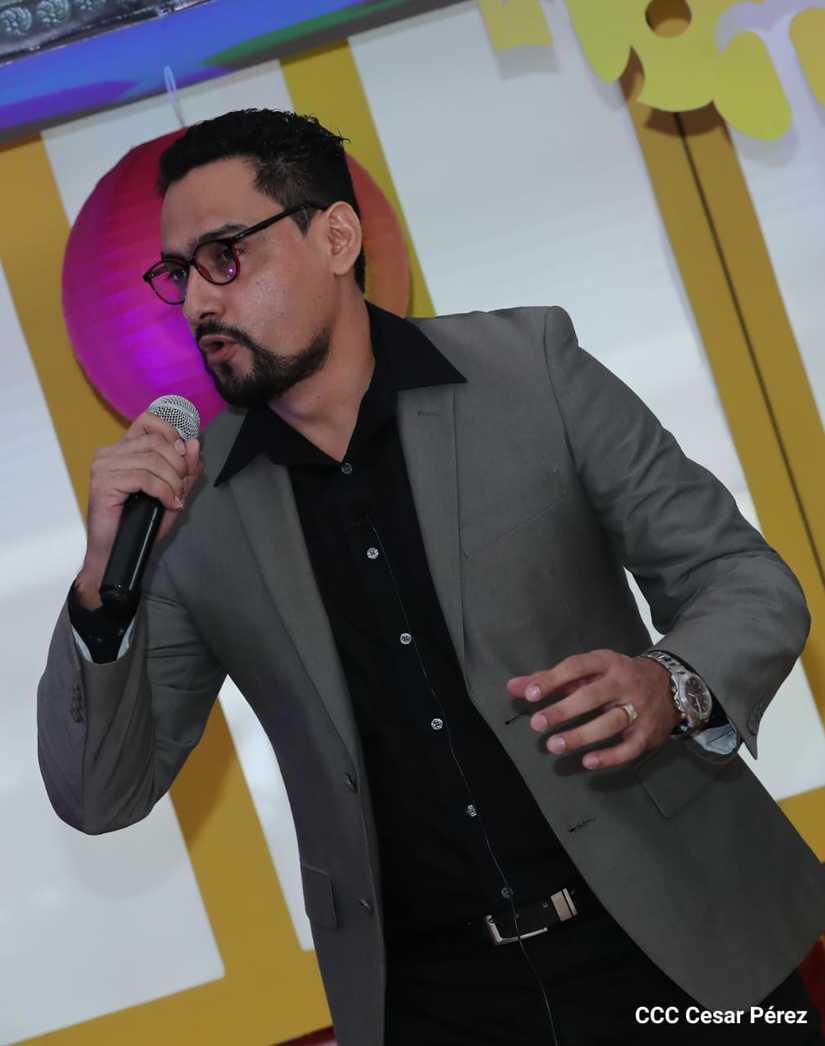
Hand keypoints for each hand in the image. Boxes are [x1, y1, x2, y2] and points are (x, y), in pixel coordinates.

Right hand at [76, 412, 201, 607]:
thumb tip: (193, 443)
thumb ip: (186, 469)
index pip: (150, 421)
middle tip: (181, 488)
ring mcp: (104, 467)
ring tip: (175, 500)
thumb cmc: (141, 523)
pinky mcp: (103, 483)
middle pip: (157, 443)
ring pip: (154, 460)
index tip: (183, 460)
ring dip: (173, 482)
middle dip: (179, 466)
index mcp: (123, 449)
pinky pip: (146, 478)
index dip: (173, 435)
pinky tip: (169, 503)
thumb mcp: (173, 491)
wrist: (117, 552)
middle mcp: (110, 453)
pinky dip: (165, 492)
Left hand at [507, 649, 679, 769]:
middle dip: (563, 710)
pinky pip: (629, 747)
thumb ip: (550, 679)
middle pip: (592, 696)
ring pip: (610, 722)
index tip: (530, 694)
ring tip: (554, 745)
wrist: (669, 686)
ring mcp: (639, 708)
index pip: (577, 667)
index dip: (553, 679)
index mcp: (607, 662)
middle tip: (537, 723)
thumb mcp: (588, 672)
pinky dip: (609, 756)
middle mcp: (624, 683)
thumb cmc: (615, 678)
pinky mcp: (648, 733)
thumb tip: (512, 687)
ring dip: (581, 735)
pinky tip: (587, 762)